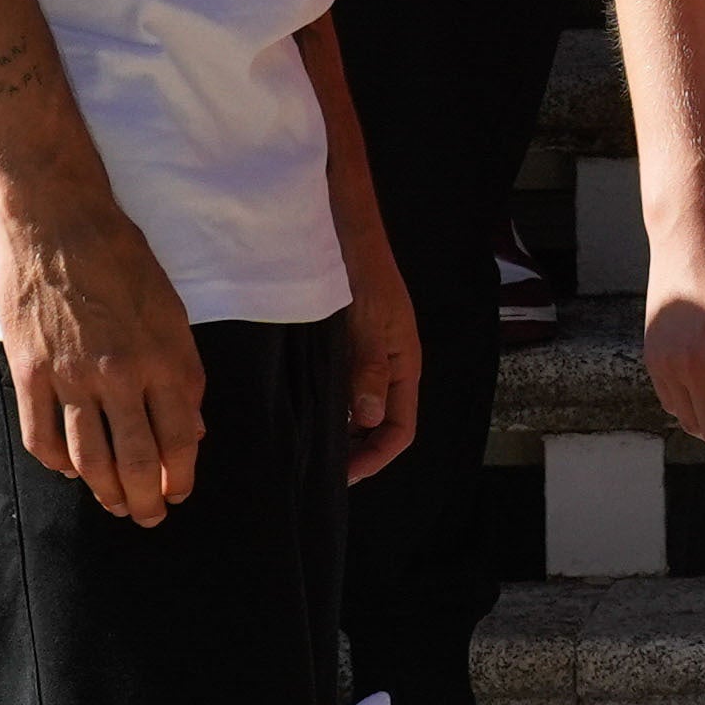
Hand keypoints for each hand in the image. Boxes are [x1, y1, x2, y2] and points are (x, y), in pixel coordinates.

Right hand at [0, 198, 206, 520]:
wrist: (57, 220)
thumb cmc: (121, 257)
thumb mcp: (170, 308)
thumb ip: (184, 369)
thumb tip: (194, 426)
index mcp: (162, 356)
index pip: (180, 436)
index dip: (181, 473)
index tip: (179, 491)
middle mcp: (119, 373)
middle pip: (137, 458)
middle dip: (146, 497)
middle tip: (149, 516)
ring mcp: (70, 375)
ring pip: (89, 456)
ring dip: (104, 491)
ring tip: (114, 505)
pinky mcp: (29, 370)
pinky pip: (41, 435)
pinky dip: (57, 463)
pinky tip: (68, 470)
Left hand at [332, 209, 426, 486]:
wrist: (345, 229)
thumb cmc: (362, 270)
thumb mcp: (369, 319)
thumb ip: (369, 366)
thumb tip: (368, 418)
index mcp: (403, 367)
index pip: (400, 430)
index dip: (375, 458)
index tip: (341, 476)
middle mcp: (389, 369)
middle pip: (382, 426)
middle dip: (357, 452)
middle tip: (316, 469)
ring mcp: (368, 358)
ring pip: (361, 411)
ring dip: (340, 432)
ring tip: (306, 446)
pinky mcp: (348, 347)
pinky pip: (343, 389)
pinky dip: (328, 408)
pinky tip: (301, 410)